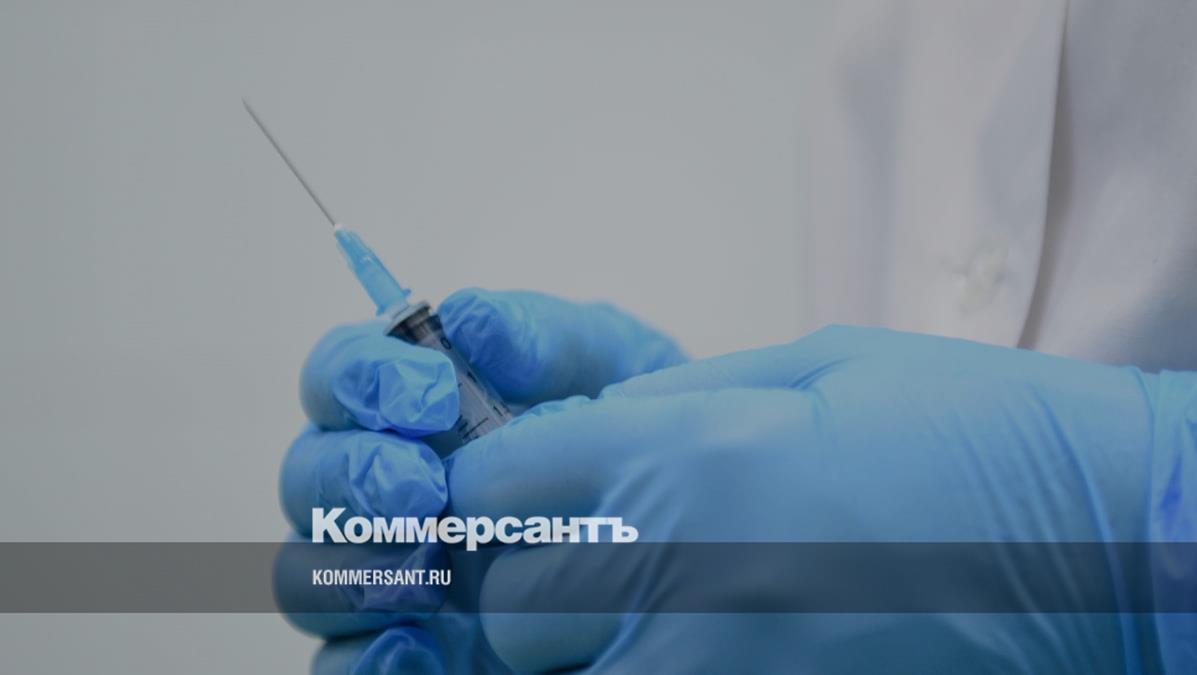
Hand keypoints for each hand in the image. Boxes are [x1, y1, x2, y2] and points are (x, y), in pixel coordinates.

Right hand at [275, 289, 684, 672]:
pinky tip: (418, 651)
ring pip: (306, 572)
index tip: (429, 394)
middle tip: (422, 490)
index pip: (340, 376)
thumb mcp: (617, 372)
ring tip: (428, 572)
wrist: (697, 532)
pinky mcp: (409, 650)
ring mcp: (389, 575)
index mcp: (413, 408)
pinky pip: (342, 665)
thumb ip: (546, 338)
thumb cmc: (642, 436)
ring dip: (349, 569)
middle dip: (353, 477)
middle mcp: (383, 488)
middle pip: (308, 477)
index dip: (358, 377)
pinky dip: (364, 661)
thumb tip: (468, 320)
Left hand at [448, 325, 1196, 672]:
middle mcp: (679, 584)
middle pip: (504, 608)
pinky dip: (639, 667)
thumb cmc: (976, 440)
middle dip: (522, 577)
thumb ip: (672, 402)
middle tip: (575, 555)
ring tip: (641, 602)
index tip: (506, 489)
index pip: (494, 486)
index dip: (485, 484)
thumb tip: (584, 429)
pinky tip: (696, 634)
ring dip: (572, 645)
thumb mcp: (813, 372)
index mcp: (689, 464)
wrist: (1114, 554)